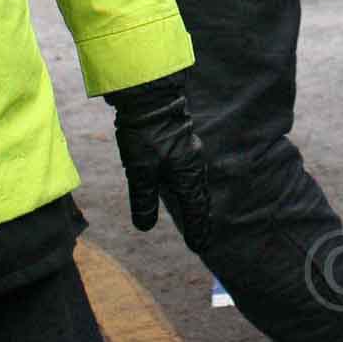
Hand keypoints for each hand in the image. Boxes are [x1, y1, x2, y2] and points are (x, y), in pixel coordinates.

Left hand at [109, 80, 210, 250]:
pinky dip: (189, 182)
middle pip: (200, 196)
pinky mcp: (182, 139)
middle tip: (202, 236)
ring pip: (196, 181)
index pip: (196, 209)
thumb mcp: (140, 170)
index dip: (197, 229)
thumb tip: (145, 226)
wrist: (151, 95)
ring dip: (196, 199)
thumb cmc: (146, 134)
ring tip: (195, 211)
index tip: (199, 247)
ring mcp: (190, 149)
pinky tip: (182, 179)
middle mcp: (194, 163)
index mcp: (187, 174)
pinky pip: (190, 168)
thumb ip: (143, 199)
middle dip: (201, 217)